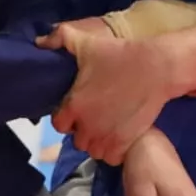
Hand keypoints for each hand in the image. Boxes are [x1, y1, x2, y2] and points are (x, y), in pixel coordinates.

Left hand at [36, 27, 177, 164]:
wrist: (156, 68)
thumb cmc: (119, 55)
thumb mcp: (87, 43)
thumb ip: (60, 38)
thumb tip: (39, 42)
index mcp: (74, 106)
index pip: (58, 124)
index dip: (66, 116)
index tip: (77, 108)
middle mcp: (87, 126)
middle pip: (76, 139)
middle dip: (83, 129)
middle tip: (95, 114)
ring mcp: (106, 137)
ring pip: (93, 150)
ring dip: (97, 141)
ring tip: (106, 126)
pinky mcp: (125, 143)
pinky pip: (111, 157)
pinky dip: (113, 150)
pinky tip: (118, 134)